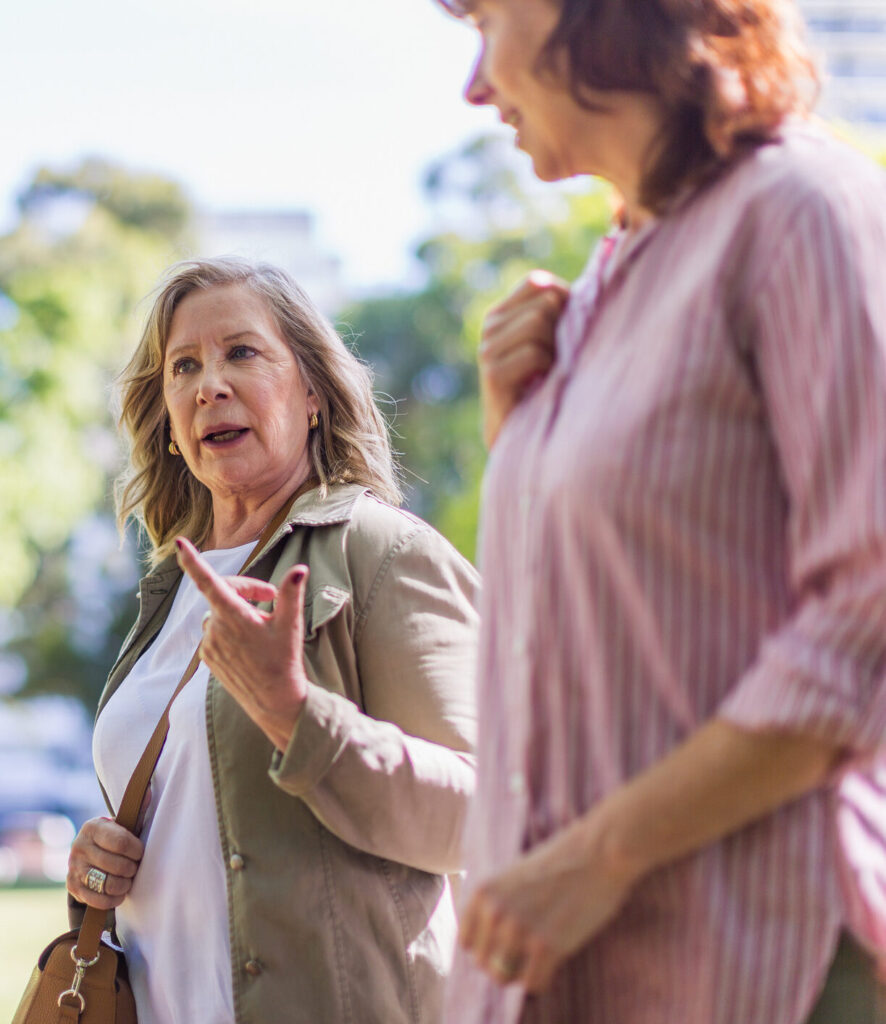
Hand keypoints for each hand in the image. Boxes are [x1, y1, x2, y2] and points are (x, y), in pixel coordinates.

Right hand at [67, 816, 144, 909]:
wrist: (89, 853)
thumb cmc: (114, 836)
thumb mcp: (123, 823)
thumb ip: (136, 811)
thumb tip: (148, 790)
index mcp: (93, 827)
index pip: (120, 842)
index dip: (136, 850)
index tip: (140, 852)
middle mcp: (79, 846)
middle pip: (115, 865)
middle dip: (131, 868)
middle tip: (135, 867)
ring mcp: (73, 868)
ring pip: (107, 883)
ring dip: (123, 885)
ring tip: (128, 880)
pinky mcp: (72, 886)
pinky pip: (97, 899)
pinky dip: (113, 899)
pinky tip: (119, 893)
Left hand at [175, 536, 310, 749]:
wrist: (274, 702)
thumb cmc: (284, 662)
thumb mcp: (290, 625)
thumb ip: (290, 594)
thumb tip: (299, 570)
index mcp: (233, 616)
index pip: (208, 582)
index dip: (193, 561)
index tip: (180, 544)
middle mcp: (215, 629)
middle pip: (223, 593)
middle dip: (246, 589)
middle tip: (271, 596)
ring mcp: (209, 644)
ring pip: (219, 613)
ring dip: (238, 611)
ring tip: (262, 626)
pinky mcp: (207, 657)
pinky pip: (215, 632)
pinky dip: (231, 628)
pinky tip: (250, 644)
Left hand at [458, 815, 635, 992]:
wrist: (599, 852)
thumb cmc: (561, 864)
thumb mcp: (513, 878)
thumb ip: (496, 907)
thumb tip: (488, 950)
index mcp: (483, 892)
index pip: (467, 943)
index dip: (489, 945)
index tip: (509, 939)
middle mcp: (494, 912)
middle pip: (485, 965)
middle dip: (506, 961)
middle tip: (530, 947)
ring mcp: (518, 930)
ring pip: (505, 978)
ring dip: (523, 970)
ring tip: (542, 951)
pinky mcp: (546, 946)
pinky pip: (533, 984)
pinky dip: (543, 978)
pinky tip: (556, 957)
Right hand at [479, 270, 568, 447]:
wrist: (520, 435)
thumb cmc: (546, 385)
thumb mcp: (552, 341)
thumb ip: (560, 313)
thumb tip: (595, 282)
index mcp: (502, 313)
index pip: (537, 282)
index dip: (562, 299)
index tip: (568, 330)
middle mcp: (490, 326)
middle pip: (544, 302)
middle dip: (561, 328)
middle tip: (558, 358)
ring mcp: (487, 349)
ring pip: (538, 322)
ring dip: (555, 349)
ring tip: (549, 371)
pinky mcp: (492, 373)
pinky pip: (533, 353)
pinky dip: (547, 369)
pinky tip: (541, 384)